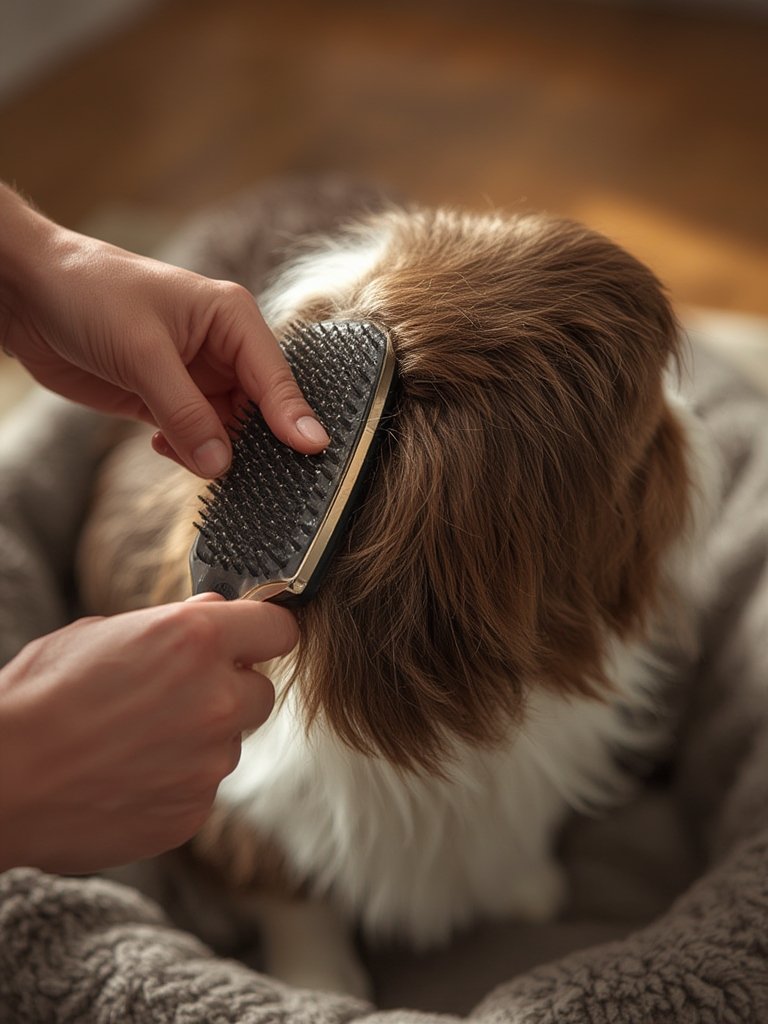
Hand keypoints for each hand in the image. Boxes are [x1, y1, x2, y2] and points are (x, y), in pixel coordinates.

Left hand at [0, 184, 328, 475]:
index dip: (294, 416)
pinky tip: (162, 446)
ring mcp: (192, 375)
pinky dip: (186, 450)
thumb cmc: (89, 292)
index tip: (313, 450)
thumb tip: (221, 462)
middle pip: (257, 408)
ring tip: (201, 465)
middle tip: (255, 477)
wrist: (26, 293)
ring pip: (225, 428)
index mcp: (230, 318)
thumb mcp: (142, 353)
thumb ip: (185, 411)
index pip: (274, 376)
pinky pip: (192, 436)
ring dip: (215, 452)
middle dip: (253, 442)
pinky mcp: (163, 398)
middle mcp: (219, 348)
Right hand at [0, 594, 296, 872]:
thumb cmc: (38, 697)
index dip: (262, 633)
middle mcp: (216, 700)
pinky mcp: (193, 811)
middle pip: (261, 692)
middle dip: (230, 690)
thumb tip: (214, 613)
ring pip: (229, 743)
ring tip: (135, 741)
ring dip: (200, 739)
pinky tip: (128, 775)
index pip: (277, 628)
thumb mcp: (101, 632)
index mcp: (196, 640)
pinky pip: (202, 788)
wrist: (0, 781)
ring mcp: (208, 762)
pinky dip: (177, 781)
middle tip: (178, 695)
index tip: (251, 640)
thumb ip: (173, 625)